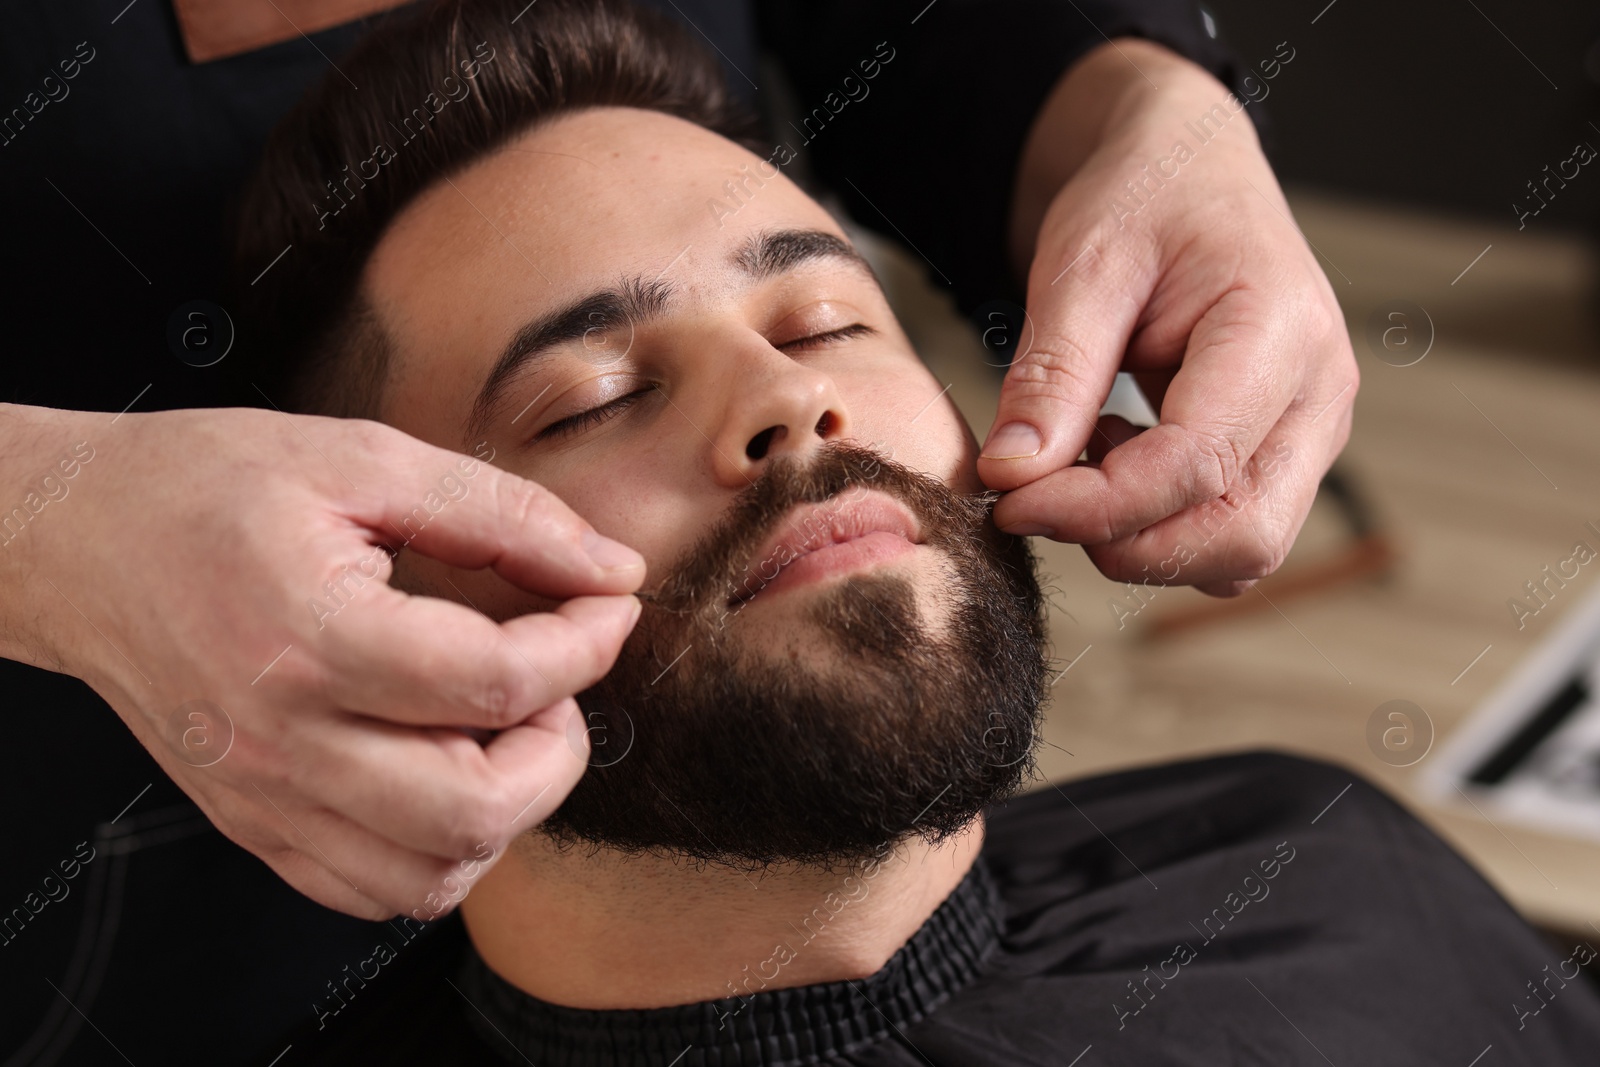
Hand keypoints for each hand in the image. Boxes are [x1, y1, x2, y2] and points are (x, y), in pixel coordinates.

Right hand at [0, 404, 644, 918]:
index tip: (607, 606)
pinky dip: (440, 851)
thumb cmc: (206, 487)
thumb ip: (502, 515)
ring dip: (506, 810)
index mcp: (311, 636)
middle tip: (556, 685)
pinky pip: (372, 891)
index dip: (586, 644)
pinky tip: (447, 771)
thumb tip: (609, 568)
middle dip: (559, 749)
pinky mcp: (255, 823)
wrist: (78, 539)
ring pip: (432, 875)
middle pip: (475, 810)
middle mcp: (284, 739)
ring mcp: (265, 796)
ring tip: (501, 729)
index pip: (496, 682)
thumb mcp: (363, 460)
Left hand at [979, 39, 1357, 595]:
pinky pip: (1231, 532)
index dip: (1095, 507)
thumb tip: (1010, 474)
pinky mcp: (1287, 452)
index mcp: (1282, 330)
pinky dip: (1162, 524)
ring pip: (1241, 550)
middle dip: (1127, 541)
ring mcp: (1314, 430)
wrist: (1189, 167)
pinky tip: (1115, 456)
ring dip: (1144, 536)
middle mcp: (1321, 393)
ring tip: (1084, 450)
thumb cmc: (1143, 197)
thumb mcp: (1081, 265)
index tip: (1009, 502)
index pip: (1196, 467)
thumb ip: (1052, 373)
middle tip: (1038, 496)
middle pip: (1242, 536)